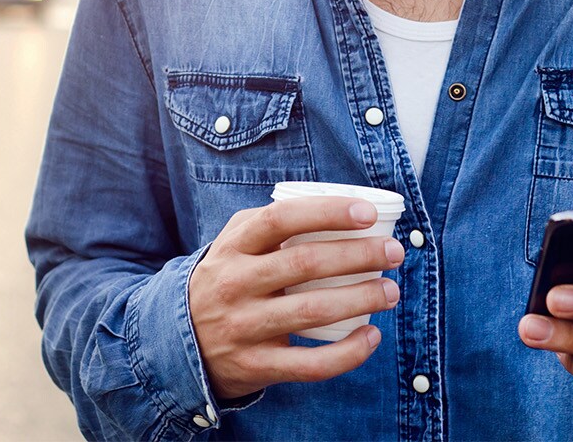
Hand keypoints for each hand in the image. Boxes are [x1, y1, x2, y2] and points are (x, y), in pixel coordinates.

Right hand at [189, 196, 402, 398]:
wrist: (179, 343)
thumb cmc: (223, 283)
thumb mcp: (230, 246)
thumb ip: (267, 223)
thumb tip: (329, 206)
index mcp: (232, 249)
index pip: (280, 220)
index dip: (327, 213)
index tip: (367, 214)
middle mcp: (235, 285)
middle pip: (305, 264)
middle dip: (359, 255)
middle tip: (393, 252)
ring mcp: (245, 328)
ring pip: (313, 311)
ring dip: (361, 299)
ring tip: (391, 292)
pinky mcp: (256, 366)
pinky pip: (310, 363)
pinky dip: (348, 353)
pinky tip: (371, 336)